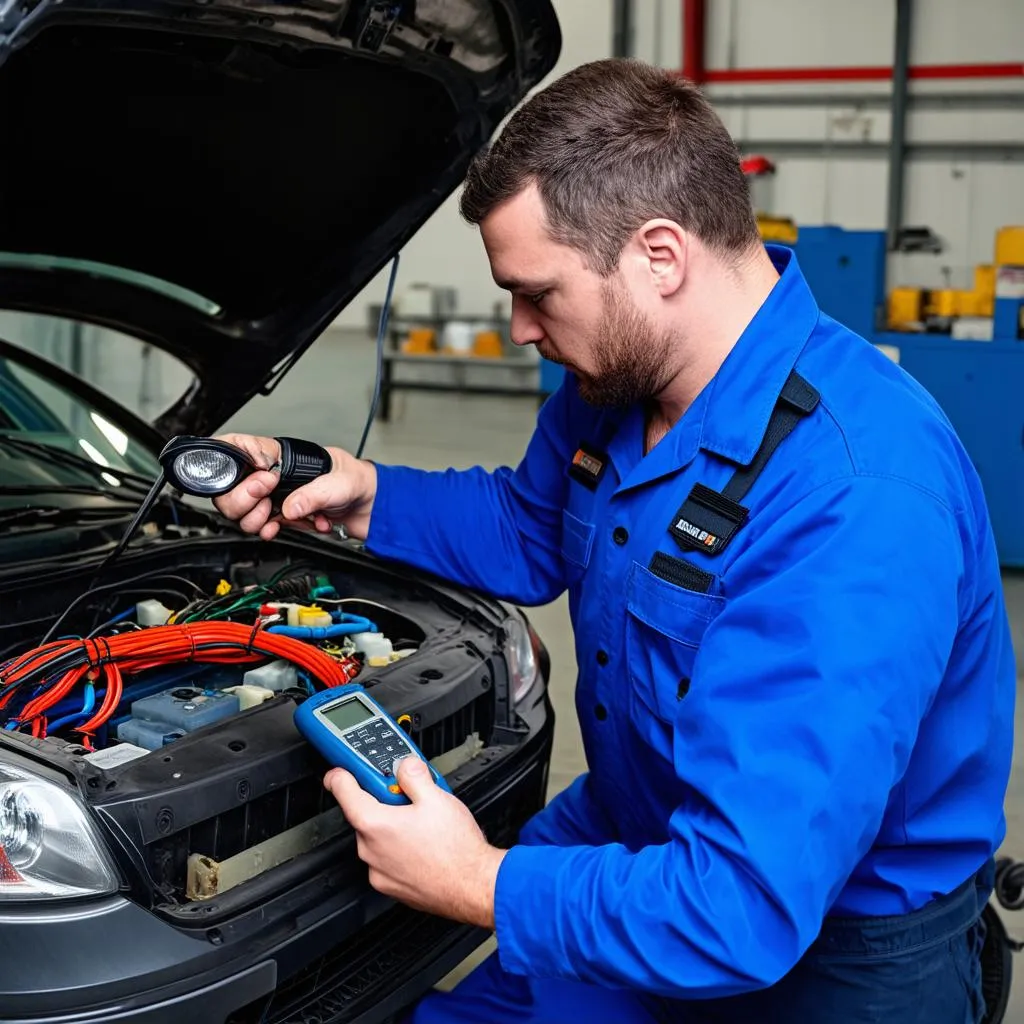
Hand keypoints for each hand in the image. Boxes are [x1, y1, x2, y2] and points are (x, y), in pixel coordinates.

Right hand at [210, 433, 377, 541]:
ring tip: (276, 517)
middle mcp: (273, 475)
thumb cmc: (361, 481)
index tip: (251, 479)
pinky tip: (278, 529)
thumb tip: (288, 507)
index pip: (239, 449)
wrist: (374, 508)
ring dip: (256, 519)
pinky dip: (270, 531)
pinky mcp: (284, 517)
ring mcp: (277, 497)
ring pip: (243, 511)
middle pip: (232, 488)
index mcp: (282, 455)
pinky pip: (262, 526)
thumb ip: (313, 495)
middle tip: (266, 500)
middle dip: (244, 499)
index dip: (232, 463)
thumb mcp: (338, 484)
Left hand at [324, 757, 506, 928]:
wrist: (473, 886)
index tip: (343, 768)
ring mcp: (378, 871)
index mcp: (374, 823)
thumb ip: (413, 774)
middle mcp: (370, 850)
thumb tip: (404, 765)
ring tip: (423, 823)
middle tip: (409, 796)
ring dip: (392, 826)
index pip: (342, 789)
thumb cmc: (456, 849)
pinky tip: (423, 845)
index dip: (342, 773)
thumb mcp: (437, 796)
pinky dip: (398, 849)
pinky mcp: (389, 886)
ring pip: (376, 837)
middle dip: (384, 802)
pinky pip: (386, 859)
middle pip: (364, 813)